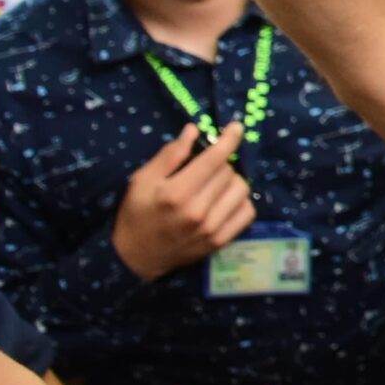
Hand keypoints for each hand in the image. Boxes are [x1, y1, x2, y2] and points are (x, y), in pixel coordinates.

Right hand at [110, 124, 254, 281]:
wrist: (136, 257)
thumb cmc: (137, 213)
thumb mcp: (143, 180)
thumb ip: (170, 155)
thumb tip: (194, 130)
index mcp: (177, 192)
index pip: (214, 159)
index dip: (229, 140)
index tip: (236, 127)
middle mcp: (198, 211)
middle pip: (229, 172)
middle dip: (220, 163)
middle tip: (205, 168)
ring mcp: (212, 228)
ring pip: (242, 190)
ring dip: (232, 181)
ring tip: (214, 185)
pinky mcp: (221, 241)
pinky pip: (248, 212)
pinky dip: (240, 202)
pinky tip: (224, 201)